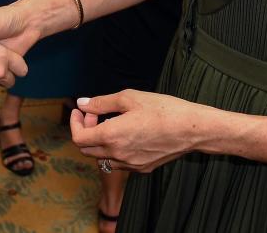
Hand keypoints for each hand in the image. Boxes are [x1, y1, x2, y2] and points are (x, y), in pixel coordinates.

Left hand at [69, 90, 216, 172]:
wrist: (192, 129)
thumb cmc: (162, 109)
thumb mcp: (129, 98)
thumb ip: (101, 102)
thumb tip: (82, 103)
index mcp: (111, 136)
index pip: (78, 138)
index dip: (75, 122)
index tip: (81, 110)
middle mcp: (117, 155)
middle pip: (86, 150)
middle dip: (85, 130)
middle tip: (96, 114)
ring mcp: (130, 165)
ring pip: (102, 158)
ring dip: (99, 142)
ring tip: (111, 123)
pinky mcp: (142, 168)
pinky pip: (118, 162)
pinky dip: (113, 150)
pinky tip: (126, 134)